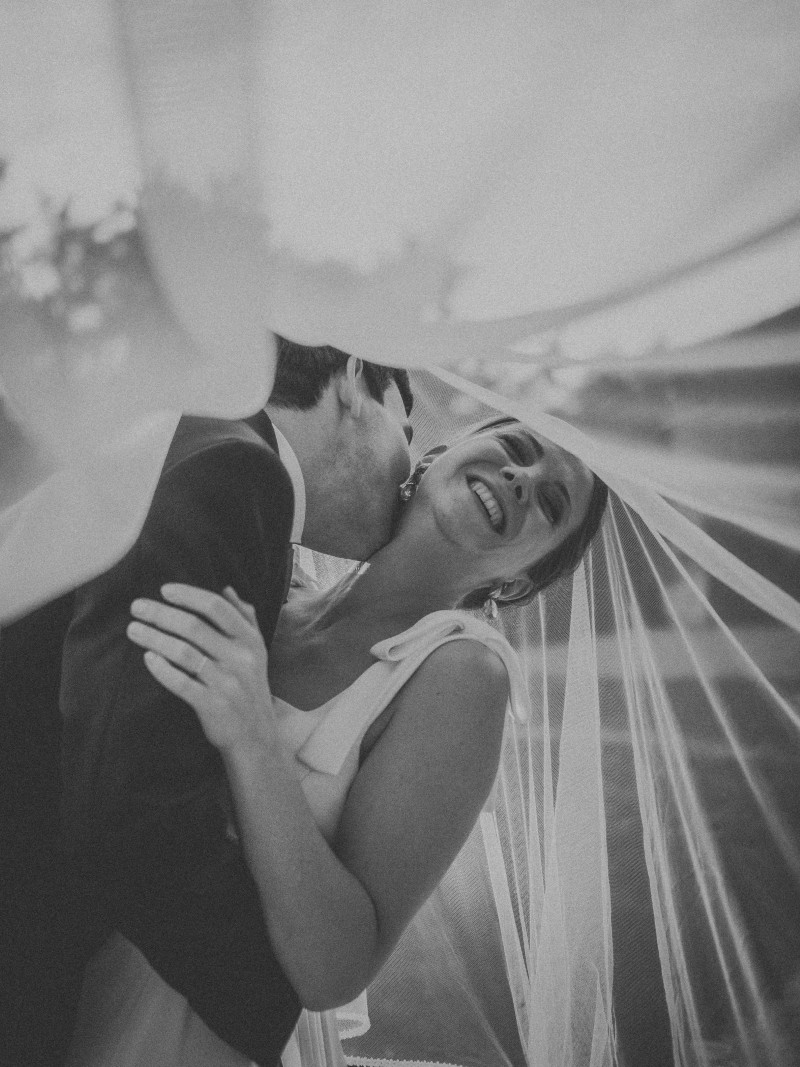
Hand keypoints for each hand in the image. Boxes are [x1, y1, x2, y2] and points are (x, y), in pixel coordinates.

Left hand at [128, 583, 273, 752]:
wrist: (256, 736)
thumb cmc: (250, 687)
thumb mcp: (256, 651)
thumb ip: (245, 618)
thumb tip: (227, 588)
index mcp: (250, 640)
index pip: (217, 608)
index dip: (189, 595)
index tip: (164, 590)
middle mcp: (240, 658)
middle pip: (194, 627)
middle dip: (161, 613)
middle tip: (137, 607)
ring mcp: (227, 682)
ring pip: (184, 652)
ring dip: (155, 638)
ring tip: (133, 630)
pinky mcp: (213, 705)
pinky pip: (181, 683)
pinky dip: (162, 669)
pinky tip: (148, 658)